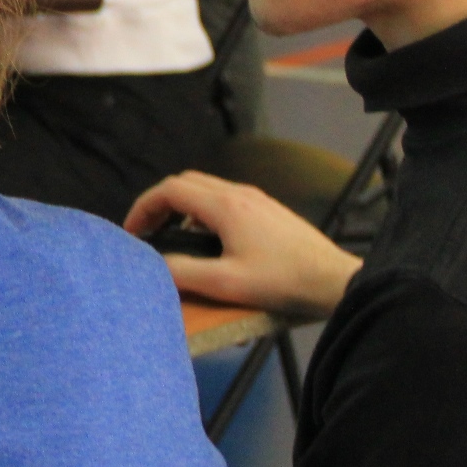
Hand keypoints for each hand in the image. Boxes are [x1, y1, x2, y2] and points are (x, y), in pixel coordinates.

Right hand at [124, 171, 363, 319]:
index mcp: (225, 206)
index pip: (170, 190)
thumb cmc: (283, 281)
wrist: (333, 280)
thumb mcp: (226, 283)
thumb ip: (183, 273)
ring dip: (182, 209)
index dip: (143, 207)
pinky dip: (204, 213)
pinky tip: (210, 245)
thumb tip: (154, 266)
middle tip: (148, 232)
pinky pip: (225, 201)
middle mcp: (240, 194)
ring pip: (206, 189)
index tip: (133, 233)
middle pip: (186, 183)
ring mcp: (257, 200)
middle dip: (159, 204)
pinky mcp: (268, 211)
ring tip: (175, 240)